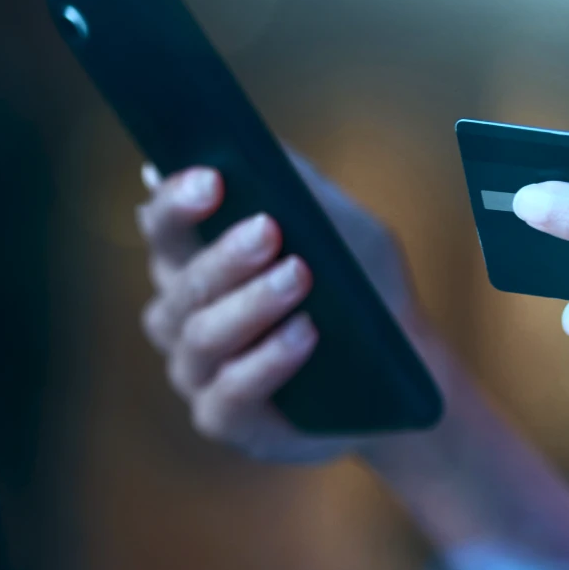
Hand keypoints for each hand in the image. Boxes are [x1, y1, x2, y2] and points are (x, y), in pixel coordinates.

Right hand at [133, 155, 418, 463]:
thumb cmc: (363, 291)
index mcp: (196, 262)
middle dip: (223, 254)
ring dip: (250, 304)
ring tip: (300, 277)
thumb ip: (303, 190)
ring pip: (202, 336)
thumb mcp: (345, 230)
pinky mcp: (228, 421)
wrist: (405, 372)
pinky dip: (266, 362)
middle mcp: (182, 317)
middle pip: (181, 283)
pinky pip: (230, 394)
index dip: (175, 203)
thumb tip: (259, 148)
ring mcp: (199, 373)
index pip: (164, 227)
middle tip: (269, 229)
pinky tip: (303, 334)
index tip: (211, 178)